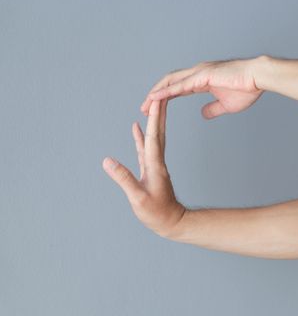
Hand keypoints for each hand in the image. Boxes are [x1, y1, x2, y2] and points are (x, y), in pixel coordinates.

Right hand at [103, 100, 185, 238]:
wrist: (172, 222)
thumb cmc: (157, 214)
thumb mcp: (138, 198)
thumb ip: (123, 179)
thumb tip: (107, 161)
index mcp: (155, 165)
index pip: (153, 137)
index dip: (154, 118)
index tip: (157, 100)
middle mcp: (157, 161)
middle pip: (157, 131)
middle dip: (158, 111)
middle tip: (159, 93)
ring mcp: (154, 164)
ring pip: (153, 137)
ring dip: (152, 120)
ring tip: (149, 104)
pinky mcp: (150, 169)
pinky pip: (145, 147)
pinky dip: (140, 136)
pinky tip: (136, 128)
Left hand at [140, 57, 264, 118]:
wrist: (258, 78)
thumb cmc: (247, 88)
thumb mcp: (226, 105)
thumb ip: (213, 109)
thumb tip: (203, 114)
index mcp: (202, 80)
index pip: (177, 88)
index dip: (165, 97)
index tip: (154, 107)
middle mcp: (197, 73)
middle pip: (169, 83)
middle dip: (155, 95)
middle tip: (143, 107)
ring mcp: (198, 73)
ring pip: (170, 82)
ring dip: (156, 93)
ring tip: (144, 104)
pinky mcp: (202, 76)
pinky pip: (179, 85)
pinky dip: (165, 92)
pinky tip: (155, 98)